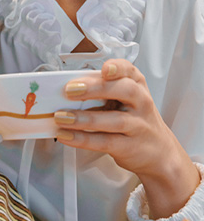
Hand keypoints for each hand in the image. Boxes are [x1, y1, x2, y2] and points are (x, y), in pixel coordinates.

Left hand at [55, 59, 199, 218]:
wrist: (159, 153)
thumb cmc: (135, 121)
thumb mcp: (124, 101)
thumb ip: (101, 92)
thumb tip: (64, 92)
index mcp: (136, 87)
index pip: (130, 71)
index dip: (118, 68)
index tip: (105, 68)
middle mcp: (141, 104)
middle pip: (125, 91)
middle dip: (97, 88)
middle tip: (70, 90)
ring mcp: (138, 126)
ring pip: (115, 120)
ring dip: (84, 118)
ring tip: (61, 117)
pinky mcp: (130, 147)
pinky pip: (105, 142)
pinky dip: (82, 139)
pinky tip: (66, 135)